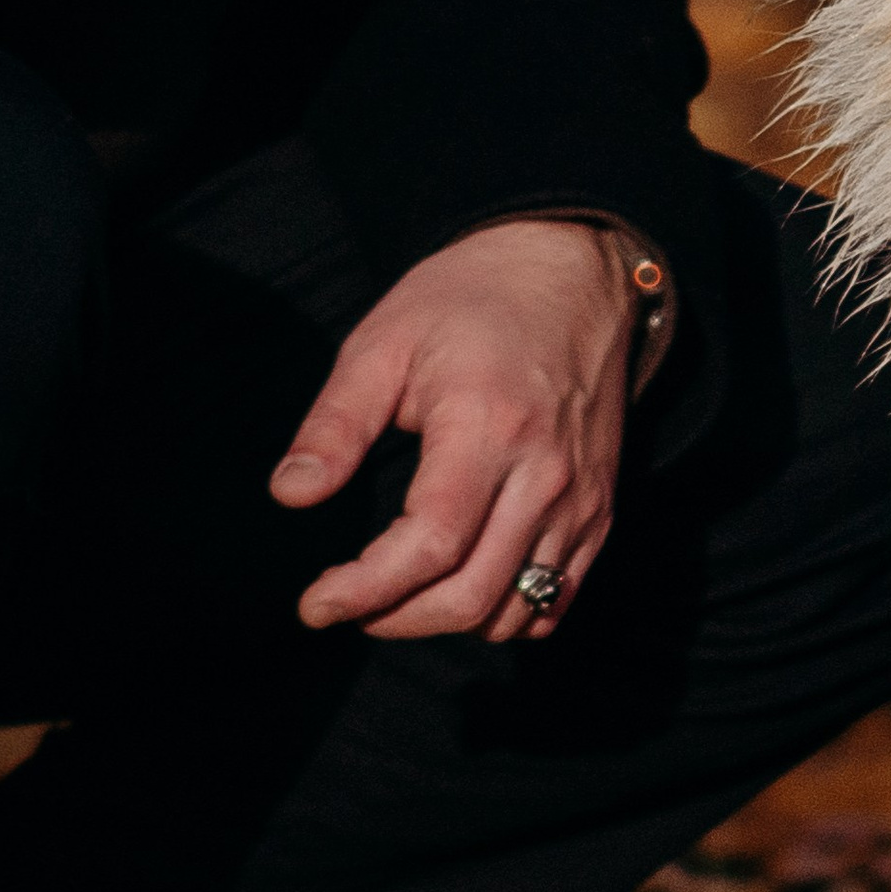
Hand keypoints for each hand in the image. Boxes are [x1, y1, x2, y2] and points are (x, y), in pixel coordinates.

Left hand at [269, 220, 635, 641]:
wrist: (573, 271)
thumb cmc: (467, 300)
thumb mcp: (384, 343)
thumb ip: (336, 424)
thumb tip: (290, 494)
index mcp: (486, 427)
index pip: (428, 545)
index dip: (364, 590)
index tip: (315, 603)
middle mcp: (545, 472)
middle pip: (471, 595)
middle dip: (396, 619)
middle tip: (347, 604)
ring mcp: (581, 496)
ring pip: (516, 609)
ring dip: (447, 621)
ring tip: (397, 595)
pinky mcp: (600, 506)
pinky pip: (559, 597)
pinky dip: (508, 614)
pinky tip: (462, 586)